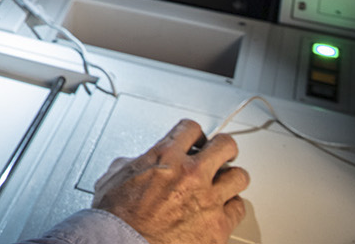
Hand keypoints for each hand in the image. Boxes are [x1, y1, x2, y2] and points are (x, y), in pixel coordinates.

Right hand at [93, 118, 248, 243]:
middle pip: (225, 145)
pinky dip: (231, 208)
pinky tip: (222, 209)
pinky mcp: (219, 225)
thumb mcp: (115, 177)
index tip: (195, 141)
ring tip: (224, 184)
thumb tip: (140, 163)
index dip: (194, 134)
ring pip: (239, 176)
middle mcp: (191, 173)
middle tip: (219, 157)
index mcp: (165, 156)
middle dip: (222, 149)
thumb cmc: (117, 217)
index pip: (191, 128)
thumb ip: (136, 163)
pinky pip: (239, 208)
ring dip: (231, 179)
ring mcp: (208, 199)